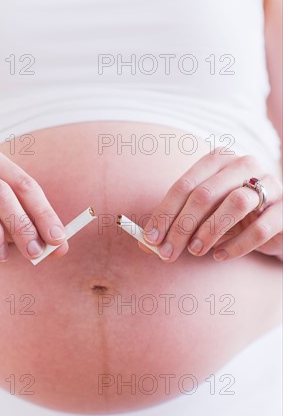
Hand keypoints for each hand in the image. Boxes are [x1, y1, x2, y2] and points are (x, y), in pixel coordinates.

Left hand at [141, 148, 282, 261]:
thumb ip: (176, 223)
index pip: (184, 185)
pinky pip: (261, 227)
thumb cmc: (230, 214)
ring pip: (235, 203)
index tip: (150, 239)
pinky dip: (236, 245)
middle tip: (167, 253)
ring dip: (209, 231)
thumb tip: (145, 243)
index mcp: (218, 159)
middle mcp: (244, 164)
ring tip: (195, 251)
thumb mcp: (202, 214)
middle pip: (205, 194)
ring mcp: (269, 183)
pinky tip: (219, 256)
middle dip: (181, 227)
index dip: (164, 213)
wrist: (274, 221)